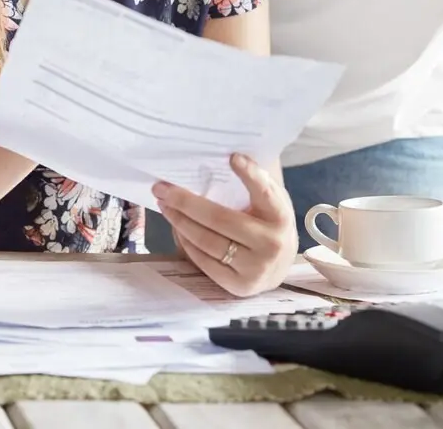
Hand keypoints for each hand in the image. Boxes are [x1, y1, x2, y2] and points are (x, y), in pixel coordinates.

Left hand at [153, 153, 296, 297]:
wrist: (278, 268)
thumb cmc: (267, 224)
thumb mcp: (270, 202)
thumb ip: (256, 183)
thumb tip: (227, 157)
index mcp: (280, 216)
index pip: (265, 193)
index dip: (250, 174)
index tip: (232, 157)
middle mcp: (270, 243)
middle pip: (219, 219)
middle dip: (184, 201)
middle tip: (161, 187)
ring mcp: (254, 267)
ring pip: (206, 241)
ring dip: (178, 220)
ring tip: (164, 204)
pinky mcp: (238, 285)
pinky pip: (203, 260)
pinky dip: (185, 241)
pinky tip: (176, 227)